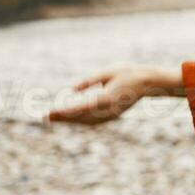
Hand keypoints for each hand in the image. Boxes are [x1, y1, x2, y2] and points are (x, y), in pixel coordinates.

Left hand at [46, 65, 182, 125]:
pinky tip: (70, 118)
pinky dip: (79, 120)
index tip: (48, 112)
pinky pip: (91, 121)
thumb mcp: (107, 72)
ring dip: (69, 121)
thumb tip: (71, 90)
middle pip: (79, 118)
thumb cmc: (128, 73)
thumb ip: (88, 81)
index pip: (79, 108)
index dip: (62, 112)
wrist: (149, 83)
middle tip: (44, 117)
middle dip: (62, 118)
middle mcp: (107, 111)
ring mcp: (110, 116)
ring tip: (53, 118)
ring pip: (85, 122)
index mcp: (106, 99)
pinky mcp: (111, 116)